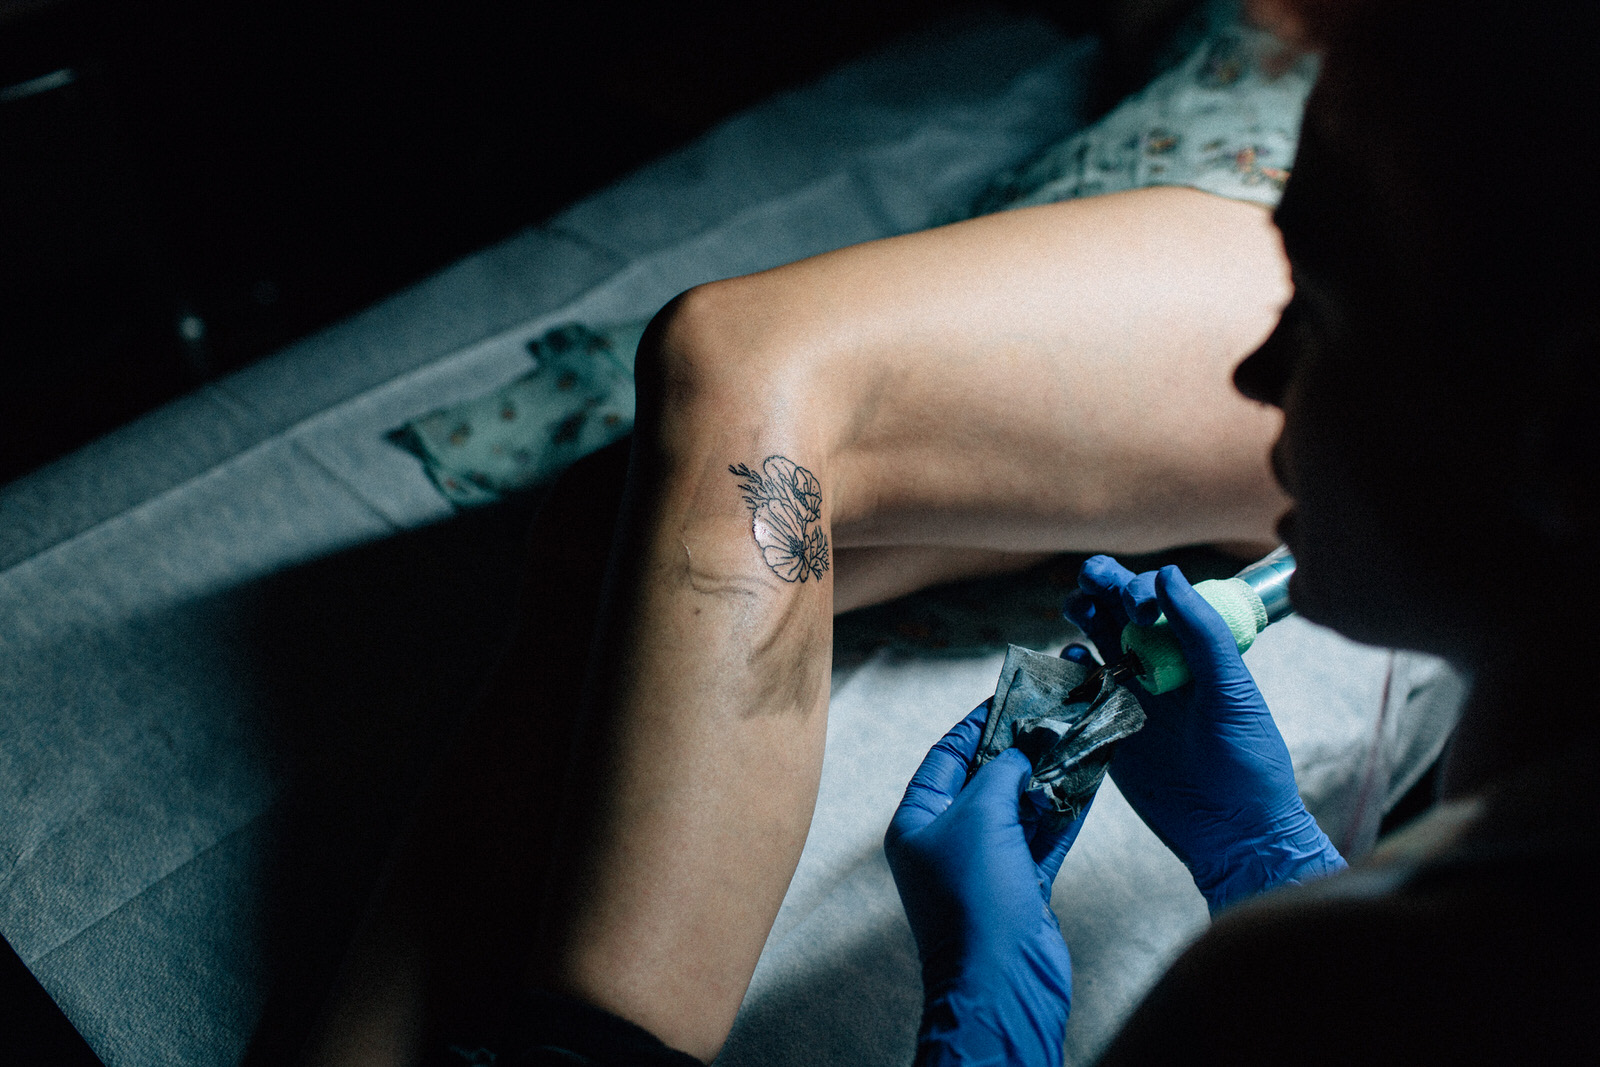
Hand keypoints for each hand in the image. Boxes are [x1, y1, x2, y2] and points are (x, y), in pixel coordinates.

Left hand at [885, 702, 1082, 1066]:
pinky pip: (1045, 835)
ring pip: (1022, 806)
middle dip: (1022, 747)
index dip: (978, 724)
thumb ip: (1001, 771)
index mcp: (917, 823)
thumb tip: (1022, 748)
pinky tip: (1090, 777)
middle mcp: (948, 843)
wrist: (1002, 983)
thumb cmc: (974, 900)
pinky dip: (1066, 808)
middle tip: (1056, 712)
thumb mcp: (980, 816)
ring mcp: (987, 867)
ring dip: (1051, 774)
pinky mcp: (1022, 887)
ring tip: (1080, 735)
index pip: (946, 757)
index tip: (1011, 696)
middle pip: (987, 779)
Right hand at [1064, 556, 1344, 913]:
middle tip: (1090, 585)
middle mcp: (1160, 664)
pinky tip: (1069, 662)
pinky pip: (1080, 688)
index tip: (1140, 610)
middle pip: (1119, 609)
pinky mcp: (1108, 727)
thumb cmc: (1248, 762)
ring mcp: (1131, 694)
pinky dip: (1069, 670)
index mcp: (1195, 650)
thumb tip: (1168, 575)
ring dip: (1081, 617)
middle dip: (1100, 586)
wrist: (1234, 833)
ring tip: (1073, 610)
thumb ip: (1202, 635)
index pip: (1159, 597)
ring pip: (1094, 640)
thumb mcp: (1233, 694)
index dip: (1140, 589)